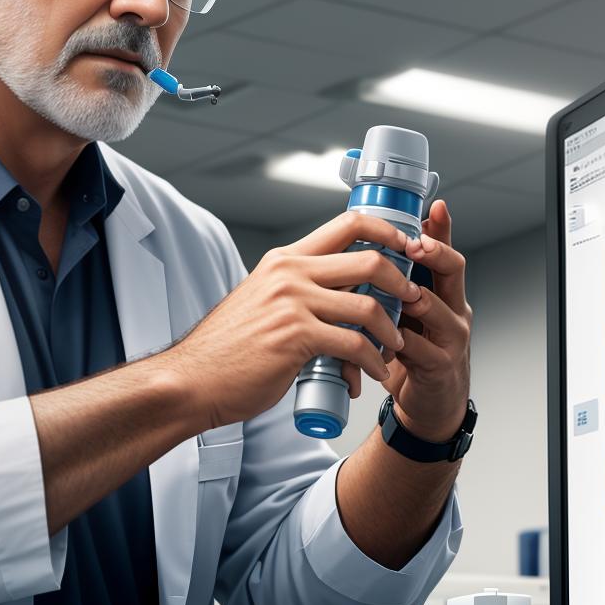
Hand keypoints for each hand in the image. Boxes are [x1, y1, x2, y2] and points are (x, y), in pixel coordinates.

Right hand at [163, 212, 423, 429]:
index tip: (409, 246)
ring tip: (395, 347)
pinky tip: (373, 372)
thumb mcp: (261, 300)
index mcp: (284, 260)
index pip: (349, 225)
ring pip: (369, 306)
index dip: (388, 231)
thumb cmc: (226, 349)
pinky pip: (354, 345)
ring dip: (393, 331)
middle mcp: (290, 274)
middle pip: (370, 260)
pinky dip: (373, 361)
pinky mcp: (296, 338)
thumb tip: (338, 295)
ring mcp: (293, 304)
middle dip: (402, 283)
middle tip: (412, 303)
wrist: (192, 379)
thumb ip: (295, 291)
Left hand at [380, 199, 471, 441]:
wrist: (427, 405)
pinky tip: (374, 338)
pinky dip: (392, 342)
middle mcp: (454, 309)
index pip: (446, 252)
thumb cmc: (413, 351)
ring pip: (434, 307)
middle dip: (434, 253)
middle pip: (453, 271)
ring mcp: (451, 337)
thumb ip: (397, 283)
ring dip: (410, 297)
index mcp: (444, 292)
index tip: (433, 209)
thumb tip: (370, 244)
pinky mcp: (439, 365)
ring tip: (392, 288)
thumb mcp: (408, 312)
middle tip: (415, 244)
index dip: (441, 230)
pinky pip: (416, 347)